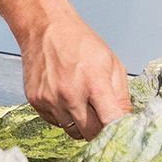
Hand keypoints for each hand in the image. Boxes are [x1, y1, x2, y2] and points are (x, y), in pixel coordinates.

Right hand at [20, 13, 131, 137]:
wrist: (45, 27)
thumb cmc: (79, 42)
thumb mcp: (111, 63)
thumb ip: (120, 95)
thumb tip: (125, 120)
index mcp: (94, 82)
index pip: (110, 122)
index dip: (118, 130)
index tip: (121, 131)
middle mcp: (70, 94)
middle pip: (90, 133)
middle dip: (99, 129)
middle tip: (101, 115)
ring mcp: (51, 99)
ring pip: (72, 132)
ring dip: (80, 124)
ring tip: (81, 102)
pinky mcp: (36, 102)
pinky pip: (55, 123)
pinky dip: (63, 117)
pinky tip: (65, 98)